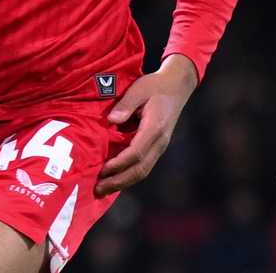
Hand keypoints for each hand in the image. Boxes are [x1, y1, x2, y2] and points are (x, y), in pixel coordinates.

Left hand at [95, 55, 198, 195]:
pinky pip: (143, 166)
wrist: (177, 87)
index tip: (102, 170)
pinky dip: (128, 176)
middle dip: (119, 181)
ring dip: (123, 183)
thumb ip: (126, 105)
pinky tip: (114, 180)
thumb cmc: (155, 86)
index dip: (119, 164)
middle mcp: (160, 142)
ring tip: (103, 190)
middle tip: (98, 189)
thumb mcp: (139, 89)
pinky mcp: (157, 148)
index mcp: (155, 128)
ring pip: (143, 171)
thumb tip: (111, 120)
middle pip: (140, 169)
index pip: (136, 152)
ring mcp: (160, 147)